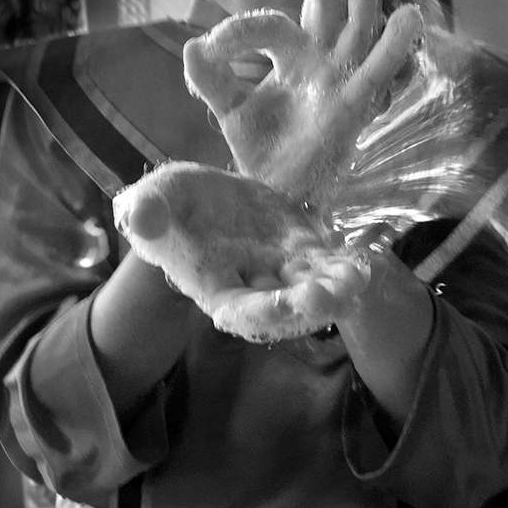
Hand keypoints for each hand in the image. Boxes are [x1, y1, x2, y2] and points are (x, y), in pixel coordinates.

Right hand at [114, 161, 370, 342]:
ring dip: (336, 285)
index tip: (285, 306)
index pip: (239, 310)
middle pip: (285, 305)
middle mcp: (253, 284)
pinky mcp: (303, 244)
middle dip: (309, 304)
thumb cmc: (167, 205)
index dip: (262, 311)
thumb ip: (145, 210)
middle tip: (334, 294)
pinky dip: (345, 261)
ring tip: (358, 277)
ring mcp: (282, 266)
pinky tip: (366, 257)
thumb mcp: (151, 200)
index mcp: (214, 284)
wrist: (198, 196)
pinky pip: (328, 259)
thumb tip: (140, 218)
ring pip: (313, 283)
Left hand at [183, 0, 422, 206]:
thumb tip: (190, 47)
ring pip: (355, 23)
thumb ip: (211, 80)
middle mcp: (320, 57)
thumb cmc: (263, 150)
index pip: (267, 25)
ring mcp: (340, 78)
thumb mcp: (229, 110)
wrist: (278, 196)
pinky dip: (394, 46)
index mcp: (290, 54)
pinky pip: (377, 72)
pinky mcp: (354, 105)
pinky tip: (409, 14)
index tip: (207, 50)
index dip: (236, 31)